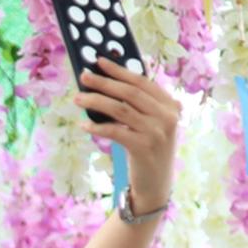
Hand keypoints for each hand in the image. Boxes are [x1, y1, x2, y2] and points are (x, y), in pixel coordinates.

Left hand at [74, 58, 180, 212]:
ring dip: (96, 102)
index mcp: (169, 105)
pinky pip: (116, 131)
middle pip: (130, 93)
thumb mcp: (150, 125)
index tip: (99, 62)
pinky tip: (84, 126)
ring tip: (78, 99)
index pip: (142, 82)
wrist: (156, 185)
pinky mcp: (144, 147)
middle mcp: (167, 116)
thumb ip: (138, 106)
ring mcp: (157, 132)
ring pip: (120, 109)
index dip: (119, 70)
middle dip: (104, 82)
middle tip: (84, 77)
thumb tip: (106, 84)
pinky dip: (98, 128)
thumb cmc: (148, 152)